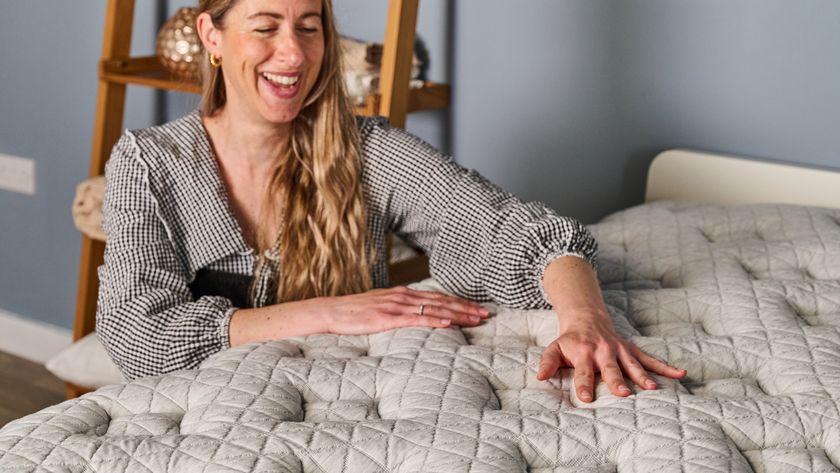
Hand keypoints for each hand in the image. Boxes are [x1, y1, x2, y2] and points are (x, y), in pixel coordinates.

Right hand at [321, 286, 489, 334]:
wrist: (331, 312)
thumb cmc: (355, 313)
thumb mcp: (381, 308)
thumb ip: (400, 311)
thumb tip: (417, 318)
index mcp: (403, 294)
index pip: (437, 297)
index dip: (459, 302)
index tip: (477, 308)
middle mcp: (403, 297)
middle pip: (441, 301)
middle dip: (465, 307)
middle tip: (486, 314)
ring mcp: (396, 306)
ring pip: (433, 308)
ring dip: (456, 313)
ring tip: (475, 319)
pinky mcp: (387, 318)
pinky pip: (415, 319)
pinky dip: (433, 319)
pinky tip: (447, 323)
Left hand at [536, 310, 685, 402]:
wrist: (586, 317)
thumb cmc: (570, 340)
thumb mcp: (554, 348)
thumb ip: (548, 362)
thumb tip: (540, 377)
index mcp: (583, 353)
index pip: (583, 372)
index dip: (584, 384)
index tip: (586, 398)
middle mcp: (603, 351)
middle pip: (611, 368)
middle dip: (617, 381)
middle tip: (623, 394)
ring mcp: (620, 350)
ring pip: (633, 364)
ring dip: (642, 376)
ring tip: (652, 388)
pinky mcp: (631, 350)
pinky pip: (650, 359)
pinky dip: (665, 367)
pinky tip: (681, 374)